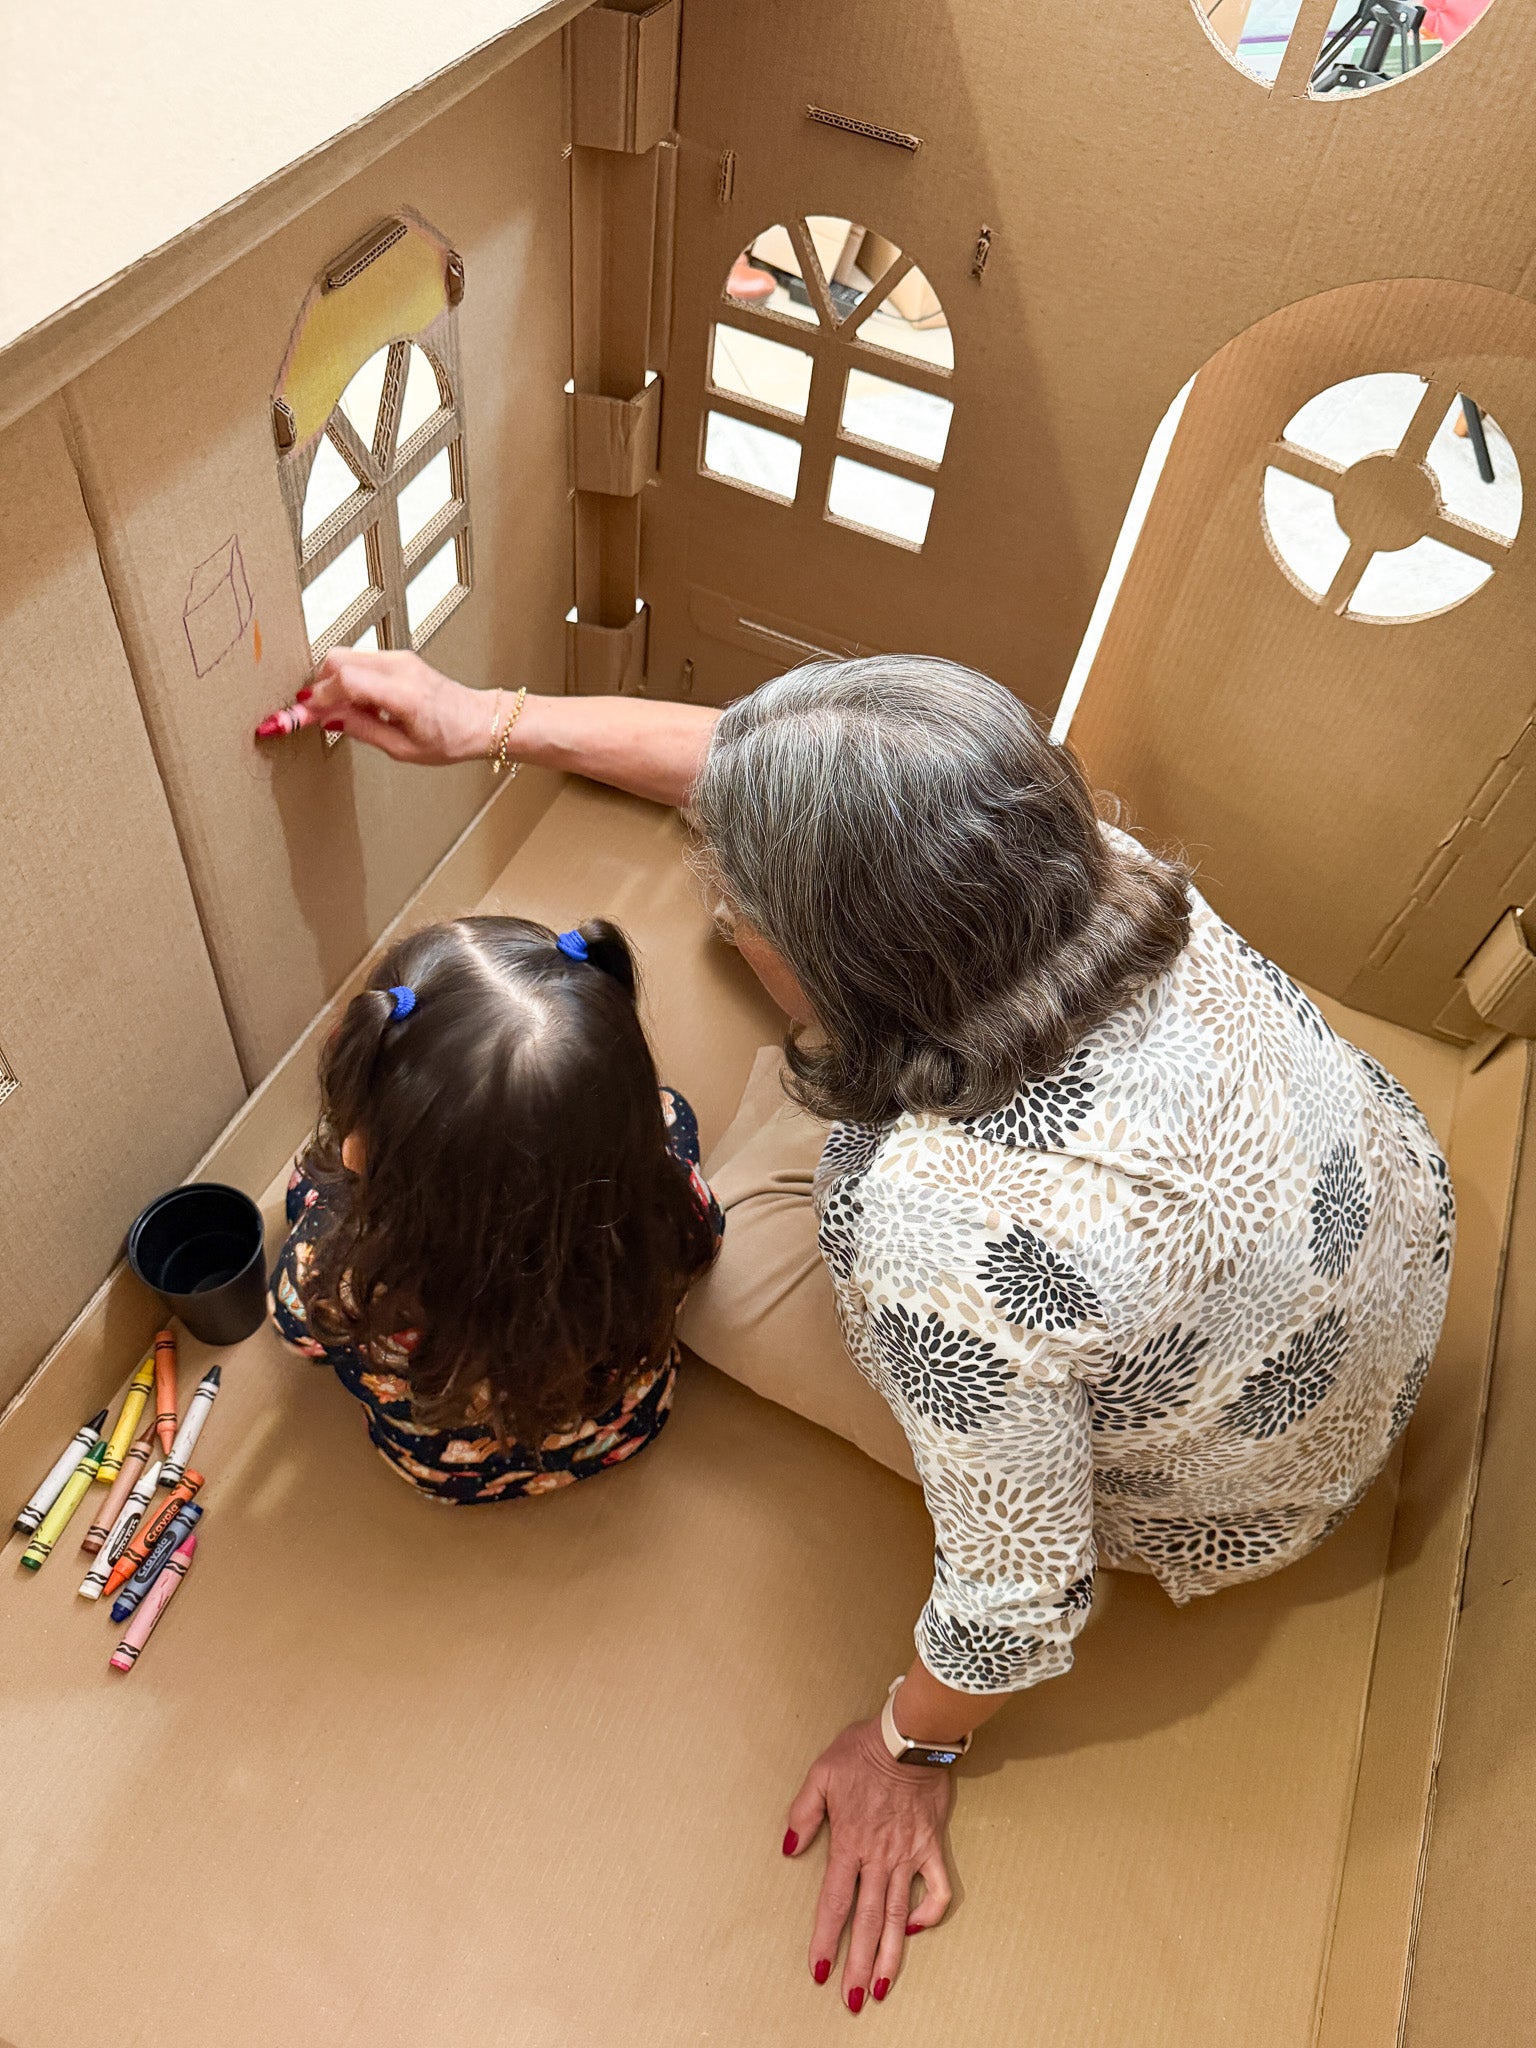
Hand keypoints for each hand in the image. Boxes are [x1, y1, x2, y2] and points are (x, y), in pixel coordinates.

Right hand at [264, 648, 494, 764]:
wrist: (477, 720)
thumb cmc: (450, 737)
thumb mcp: (403, 749)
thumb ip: (362, 730)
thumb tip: (329, 720)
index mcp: (404, 693)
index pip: (346, 681)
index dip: (318, 697)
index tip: (300, 713)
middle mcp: (399, 667)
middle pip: (337, 661)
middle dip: (319, 687)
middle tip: (315, 714)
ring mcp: (398, 658)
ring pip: (345, 658)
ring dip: (333, 683)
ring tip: (343, 713)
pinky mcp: (397, 657)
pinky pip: (359, 661)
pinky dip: (348, 679)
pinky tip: (358, 703)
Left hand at [783, 1717, 953, 2009]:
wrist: (909, 1736)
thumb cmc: (862, 1750)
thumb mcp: (820, 1774)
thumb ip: (802, 1814)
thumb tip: (788, 1849)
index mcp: (848, 1842)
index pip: (833, 1903)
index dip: (826, 1939)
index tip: (819, 1970)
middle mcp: (878, 1857)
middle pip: (866, 1920)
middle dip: (859, 1964)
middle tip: (853, 2001)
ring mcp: (908, 1854)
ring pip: (898, 1914)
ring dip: (891, 1954)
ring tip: (883, 1988)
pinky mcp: (931, 1845)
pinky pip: (937, 1888)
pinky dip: (930, 1912)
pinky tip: (917, 1930)